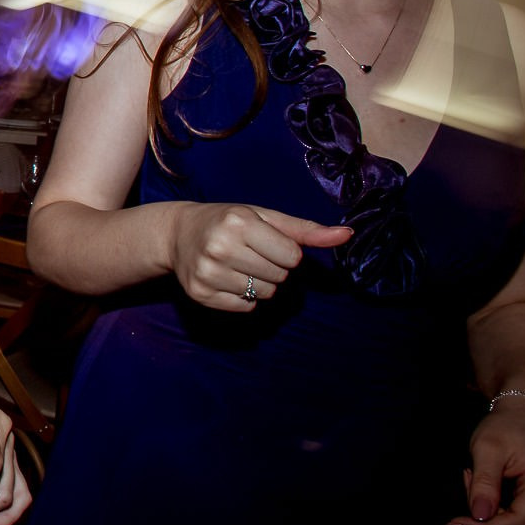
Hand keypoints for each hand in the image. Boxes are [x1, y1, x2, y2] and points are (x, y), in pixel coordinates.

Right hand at [168, 203, 351, 310]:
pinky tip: (227, 279)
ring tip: (238, 266)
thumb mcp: (264, 217)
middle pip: (279, 277)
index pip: (292, 256)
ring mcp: (208, 273)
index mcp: (238, 222)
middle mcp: (220, 247)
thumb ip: (305, 230)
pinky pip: (246, 308)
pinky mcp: (200, 294)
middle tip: (249, 253)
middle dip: (272, 267)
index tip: (264, 242)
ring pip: (264, 294)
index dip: (284, 251)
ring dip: (259, 283)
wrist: (177, 233)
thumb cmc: (227, 221)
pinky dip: (243, 298)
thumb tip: (347, 235)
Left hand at [447, 399, 524, 524]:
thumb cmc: (507, 427)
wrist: (524, 414)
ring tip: (477, 475)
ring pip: (516, 523)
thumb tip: (480, 517)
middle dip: (484, 512)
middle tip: (468, 478)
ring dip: (489, 508)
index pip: (519, 524)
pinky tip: (489, 482)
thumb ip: (484, 484)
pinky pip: (519, 516)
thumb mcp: (487, 449)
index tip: (455, 524)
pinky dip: (497, 505)